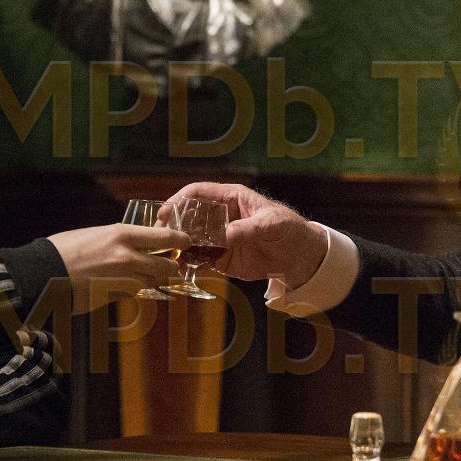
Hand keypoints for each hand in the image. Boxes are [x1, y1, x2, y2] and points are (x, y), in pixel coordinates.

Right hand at [45, 223, 186, 313]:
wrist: (42, 273)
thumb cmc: (64, 249)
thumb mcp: (95, 234)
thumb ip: (118, 239)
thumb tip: (133, 245)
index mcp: (122, 235)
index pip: (165, 236)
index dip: (180, 240)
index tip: (186, 241)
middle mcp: (127, 258)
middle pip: (165, 266)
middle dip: (169, 266)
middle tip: (168, 264)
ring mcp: (122, 280)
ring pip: (150, 283)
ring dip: (150, 280)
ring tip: (141, 274)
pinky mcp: (114, 298)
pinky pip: (132, 294)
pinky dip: (131, 290)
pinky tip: (119, 285)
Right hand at [161, 182, 326, 287]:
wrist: (300, 257)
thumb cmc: (289, 229)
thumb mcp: (271, 224)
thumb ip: (248, 229)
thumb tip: (227, 235)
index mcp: (230, 198)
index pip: (199, 192)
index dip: (179, 199)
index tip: (165, 210)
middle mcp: (220, 216)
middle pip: (188, 215)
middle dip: (172, 224)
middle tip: (160, 235)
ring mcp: (219, 238)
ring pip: (191, 238)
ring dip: (179, 245)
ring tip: (167, 254)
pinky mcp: (221, 258)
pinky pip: (200, 259)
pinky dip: (189, 263)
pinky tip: (180, 268)